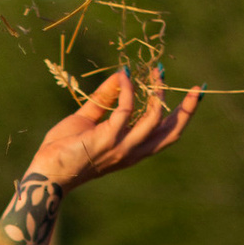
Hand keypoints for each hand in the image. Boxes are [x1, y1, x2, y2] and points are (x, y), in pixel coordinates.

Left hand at [28, 62, 199, 193]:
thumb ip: (105, 100)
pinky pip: (126, 110)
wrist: (46, 172)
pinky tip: (124, 76)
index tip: (192, 96)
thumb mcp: (88, 120)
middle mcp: (132, 152)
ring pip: (154, 118)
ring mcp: (122, 147)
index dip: (182, 116)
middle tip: (197, 89)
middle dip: (187, 110)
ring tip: (157, 72)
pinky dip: (129, 91)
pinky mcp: (108, 139)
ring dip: (158, 92)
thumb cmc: (64, 149)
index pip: (166, 135)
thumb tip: (121, 76)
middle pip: (171, 131)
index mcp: (132, 150)